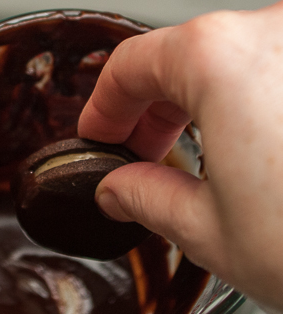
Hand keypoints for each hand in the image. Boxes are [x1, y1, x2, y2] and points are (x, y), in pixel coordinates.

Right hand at [78, 2, 282, 313]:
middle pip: (183, 55)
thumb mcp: (209, 231)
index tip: (100, 131)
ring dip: (200, 102)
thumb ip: (145, 197)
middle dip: (151, 106)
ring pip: (234, 59)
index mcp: (223, 60)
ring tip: (194, 151)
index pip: (133, 65)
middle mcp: (281, 29)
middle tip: (140, 150)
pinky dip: (250, 101)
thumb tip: (118, 190)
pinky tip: (249, 142)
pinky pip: (280, 70)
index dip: (104, 104)